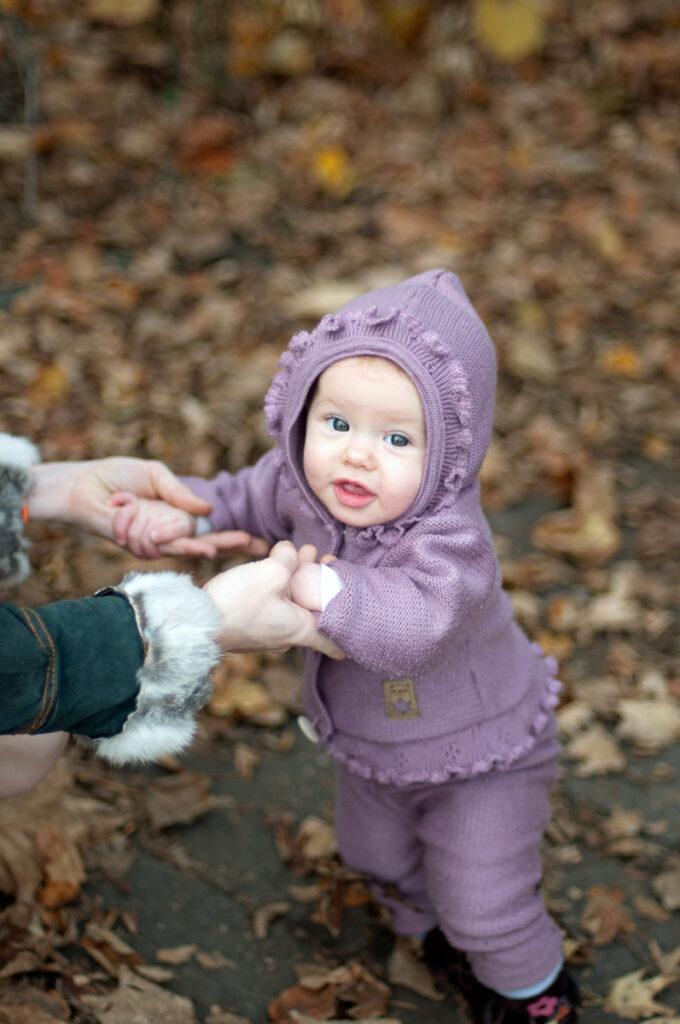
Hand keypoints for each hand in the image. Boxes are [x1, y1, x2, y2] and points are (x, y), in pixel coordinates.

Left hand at [28, 457, 266, 558]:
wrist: (81, 487)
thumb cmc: (115, 476)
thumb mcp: (155, 475)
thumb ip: (181, 493)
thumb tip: (210, 509)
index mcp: (175, 515)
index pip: (209, 529)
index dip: (232, 539)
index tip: (258, 543)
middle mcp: (167, 532)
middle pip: (204, 545)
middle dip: (226, 544)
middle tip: (251, 542)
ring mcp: (153, 542)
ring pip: (175, 544)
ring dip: (152, 521)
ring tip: (122, 503)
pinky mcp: (136, 547)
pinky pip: (151, 543)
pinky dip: (134, 521)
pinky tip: (118, 508)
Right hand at [203, 541, 343, 658]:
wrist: (195, 623)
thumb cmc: (237, 604)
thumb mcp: (270, 572)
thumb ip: (288, 558)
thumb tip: (291, 552)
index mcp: (300, 629)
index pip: (334, 639)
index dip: (349, 628)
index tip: (362, 622)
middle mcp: (287, 636)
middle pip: (313, 610)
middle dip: (321, 584)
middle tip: (328, 560)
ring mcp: (267, 634)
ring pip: (292, 604)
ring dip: (299, 580)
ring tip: (304, 554)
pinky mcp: (250, 627)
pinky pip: (274, 606)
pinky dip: (281, 588)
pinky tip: (277, 568)